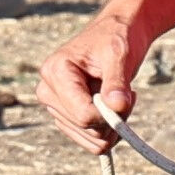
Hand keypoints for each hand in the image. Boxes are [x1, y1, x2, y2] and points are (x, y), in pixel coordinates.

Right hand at [37, 1, 156, 151]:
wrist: (116, 34)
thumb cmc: (117, 38)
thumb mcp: (119, 54)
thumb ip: (117, 81)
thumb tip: (117, 107)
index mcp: (55, 71)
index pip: (83, 115)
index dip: (109, 115)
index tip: (126, 98)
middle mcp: (48, 91)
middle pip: (85, 128)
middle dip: (112, 118)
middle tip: (126, 95)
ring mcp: (55, 106)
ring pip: (89, 138)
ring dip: (112, 126)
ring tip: (119, 98)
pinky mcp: (65, 117)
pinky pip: (90, 141)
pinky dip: (107, 130)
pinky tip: (113, 108)